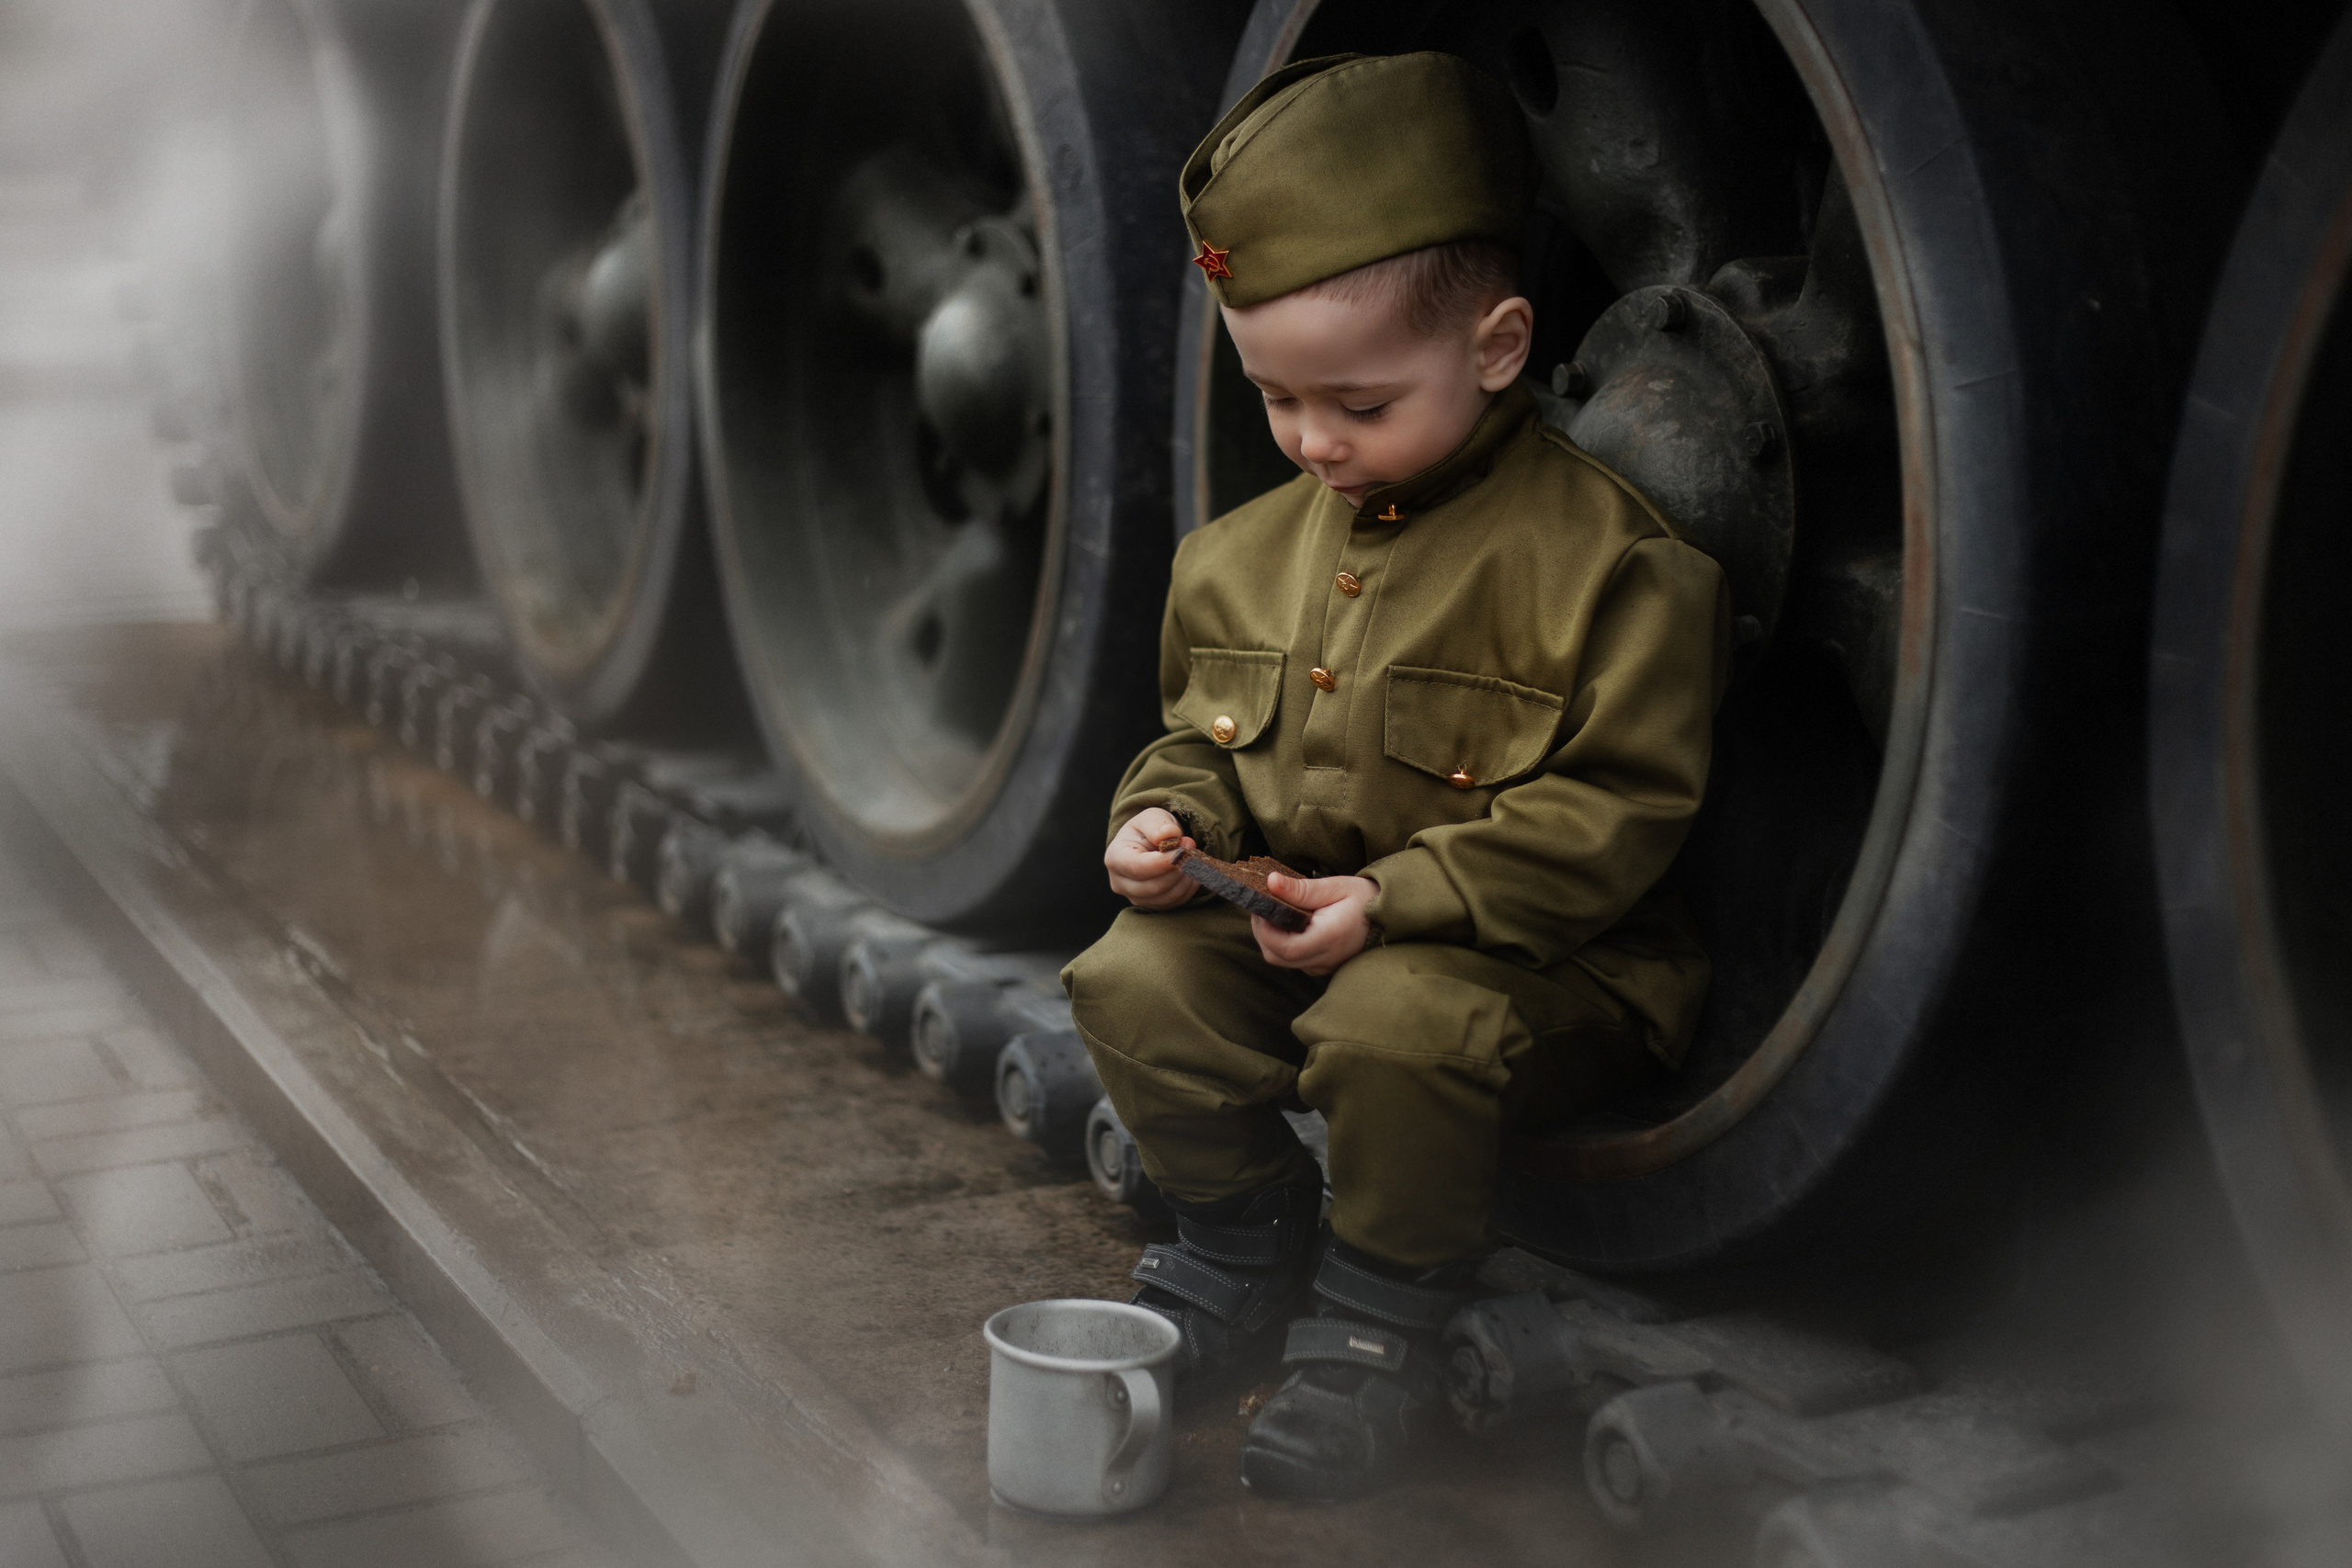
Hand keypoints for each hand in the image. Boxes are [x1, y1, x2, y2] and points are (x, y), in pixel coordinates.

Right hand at [1106, 808, 1197, 908]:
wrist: (1150, 843)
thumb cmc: (1149, 829)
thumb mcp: (1152, 817)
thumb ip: (1157, 824)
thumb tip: (1167, 835)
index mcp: (1115, 858)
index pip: (1138, 868)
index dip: (1163, 862)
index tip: (1184, 850)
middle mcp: (1120, 882)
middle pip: (1153, 886)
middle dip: (1178, 869)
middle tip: (1193, 850)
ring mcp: (1135, 897)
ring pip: (1166, 897)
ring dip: (1186, 879)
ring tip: (1193, 859)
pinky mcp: (1152, 905)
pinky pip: (1175, 902)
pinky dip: (1188, 888)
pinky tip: (1191, 871)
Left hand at [1252, 873, 1374, 975]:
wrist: (1387, 916)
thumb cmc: (1363, 898)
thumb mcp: (1335, 887)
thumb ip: (1301, 888)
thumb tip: (1270, 882)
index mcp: (1328, 939)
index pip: (1283, 947)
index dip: (1264, 927)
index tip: (1260, 904)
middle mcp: (1324, 959)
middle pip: (1275, 956)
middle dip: (1261, 931)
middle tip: (1262, 904)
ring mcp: (1322, 966)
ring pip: (1280, 959)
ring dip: (1269, 936)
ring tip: (1273, 910)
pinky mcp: (1320, 966)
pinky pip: (1291, 959)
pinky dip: (1281, 941)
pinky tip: (1286, 921)